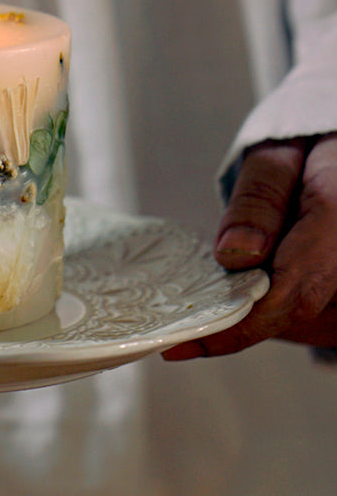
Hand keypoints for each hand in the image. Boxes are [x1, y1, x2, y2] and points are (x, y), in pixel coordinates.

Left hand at [164, 132, 336, 358]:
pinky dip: (278, 307)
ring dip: (260, 309)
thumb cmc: (313, 152)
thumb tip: (234, 254)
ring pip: (301, 323)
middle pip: (291, 316)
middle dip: (238, 314)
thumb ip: (257, 203)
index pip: (287, 296)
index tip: (181, 343)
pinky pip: (311, 318)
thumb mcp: (278, 160)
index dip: (234, 326)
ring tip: (231, 279)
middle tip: (191, 305)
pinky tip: (257, 282)